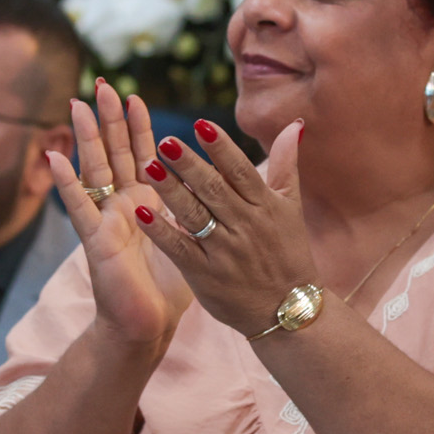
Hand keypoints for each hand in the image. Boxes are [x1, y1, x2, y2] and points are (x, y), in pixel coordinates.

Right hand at [47, 81, 193, 352]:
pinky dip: (66, 183)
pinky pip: (79, 208)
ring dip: (84, 138)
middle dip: (109, 119)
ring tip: (76, 105)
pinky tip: (53, 158)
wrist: (150, 324)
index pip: (142, 154)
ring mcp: (106, 220)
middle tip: (104, 84)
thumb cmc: (170, 285)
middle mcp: (123, 205)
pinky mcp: (95, 241)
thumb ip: (201, 205)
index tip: (135, 95)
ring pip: (94, 170)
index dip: (138, 126)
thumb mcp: (191, 236)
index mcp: (147, 201)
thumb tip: (221, 180)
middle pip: (114, 153)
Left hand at [132, 116, 319, 339]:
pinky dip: (161, 231)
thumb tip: (293, 125)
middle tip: (165, 141)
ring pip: (194, 216)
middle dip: (189, 165)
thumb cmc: (289, 253)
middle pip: (213, 190)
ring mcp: (224, 252)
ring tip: (148, 167)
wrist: (288, 310)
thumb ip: (286, 165)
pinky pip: (179, 249)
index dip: (221, 148)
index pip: (240, 171)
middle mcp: (245, 226)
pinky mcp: (205, 275)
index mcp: (265, 207)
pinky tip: (140, 212)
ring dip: (170, 191)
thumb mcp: (291, 208)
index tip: (201, 124)